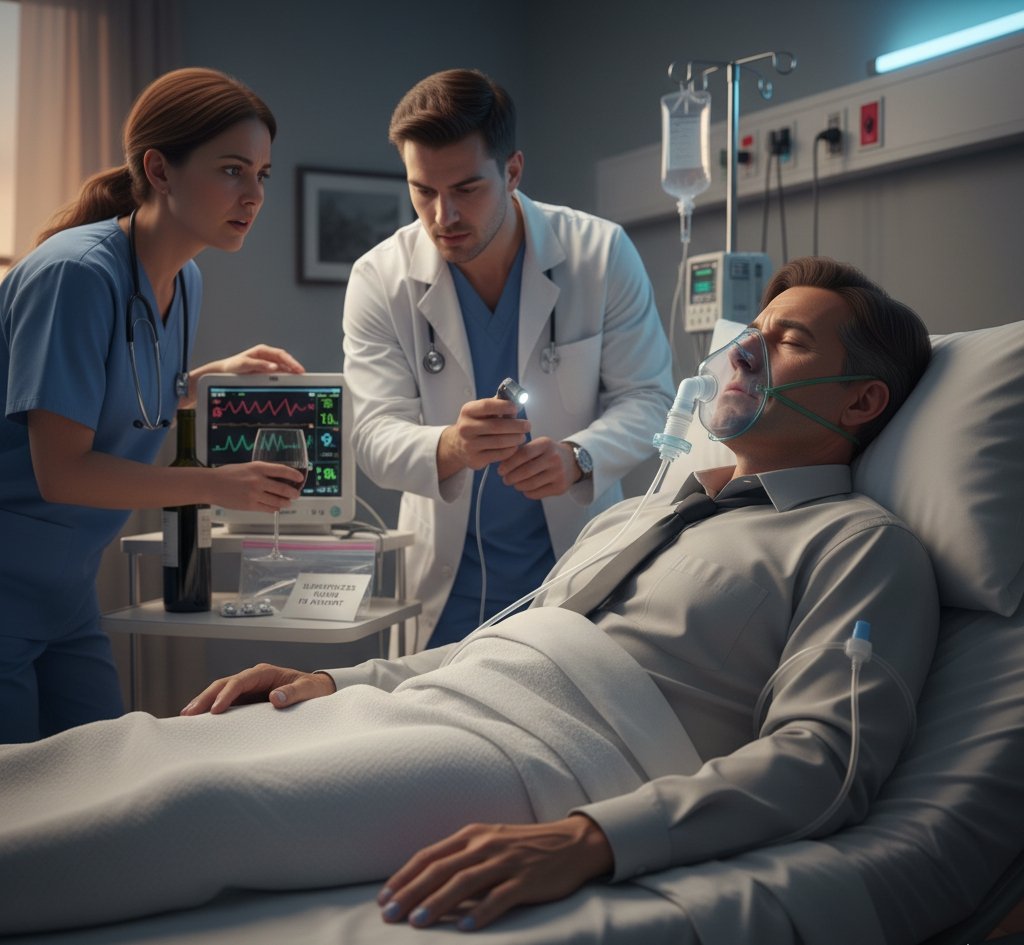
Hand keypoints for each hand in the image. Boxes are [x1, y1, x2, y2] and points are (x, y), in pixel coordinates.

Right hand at [180, 662, 335, 715]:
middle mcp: (253, 679)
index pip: (240, 681)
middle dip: (206, 698)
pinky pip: (225, 705)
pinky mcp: (246, 702)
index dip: (227, 694)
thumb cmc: (314, 690)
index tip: (216, 709)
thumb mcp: (309, 690)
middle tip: (189, 714)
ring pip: (220, 693)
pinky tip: (199, 722)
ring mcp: (248, 691)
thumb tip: (275, 698)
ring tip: (186, 718)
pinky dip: (211, 711)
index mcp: (265, 673)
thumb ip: (294, 693)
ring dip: (204, 704)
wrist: (318, 692)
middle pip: (224, 684)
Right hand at [208, 461, 304, 511]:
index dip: (294, 475)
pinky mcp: (250, 505)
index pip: (282, 471)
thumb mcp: (248, 467)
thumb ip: (262, 471)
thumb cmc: (228, 474)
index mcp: (258, 468)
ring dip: (285, 503)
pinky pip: (268, 508)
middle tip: (296, 494)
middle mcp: (258, 481)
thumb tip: (279, 477)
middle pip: (283, 489)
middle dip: (293, 493)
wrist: (212, 484)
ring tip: (287, 503)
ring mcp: (254, 494)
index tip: (300, 478)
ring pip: (277, 501)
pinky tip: (275, 507)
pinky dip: (274, 508)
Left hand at [218, 344, 304, 374]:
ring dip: (291, 372)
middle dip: (294, 366)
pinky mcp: (266, 372)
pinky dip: (285, 377)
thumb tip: (274, 367)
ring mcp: (267, 365)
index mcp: (262, 351)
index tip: (297, 368)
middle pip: (284, 360)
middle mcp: (266, 357)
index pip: (281, 354)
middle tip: (302, 374)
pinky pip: (279, 374)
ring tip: (298, 378)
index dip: (291, 361)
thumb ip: (259, 365)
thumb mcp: (244, 364)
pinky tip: (290, 381)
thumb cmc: (232, 366)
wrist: (224, 373)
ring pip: (283, 367)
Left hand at [377, 816, 612, 931]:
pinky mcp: (527, 880)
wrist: (572, 842)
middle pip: (441, 869)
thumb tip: (425, 882)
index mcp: (473, 834)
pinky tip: (465, 928)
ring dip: (438, 903)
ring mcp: (507, 862)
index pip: (430, 856)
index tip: (384, 897)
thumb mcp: (490, 841)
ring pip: (465, 882)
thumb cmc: (524, 846)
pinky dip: (482, 913)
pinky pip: (500, 898)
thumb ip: (461, 857)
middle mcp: (486, 845)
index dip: (405, 876)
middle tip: (389, 914)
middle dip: (411, 892)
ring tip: (417, 922)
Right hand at [437, 396, 530, 480]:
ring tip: (522, 436)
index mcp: (467, 411)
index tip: (516, 408)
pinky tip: (514, 446)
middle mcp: (466, 428)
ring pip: (500, 442)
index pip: (487, 406)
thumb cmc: (475, 424)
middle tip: (527, 425)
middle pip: (497, 426)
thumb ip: (496, 405)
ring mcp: (469, 445)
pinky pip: (499, 454)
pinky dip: (511, 450)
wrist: (458, 445)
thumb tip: (517, 400)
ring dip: (516, 439)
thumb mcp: (480, 411)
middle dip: (516, 426)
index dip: (504, 406)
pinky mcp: (476, 459)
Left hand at [496, 437, 577, 498]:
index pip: (523, 454)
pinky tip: (525, 488)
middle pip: (525, 471)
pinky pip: (537, 493)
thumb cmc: (548, 453)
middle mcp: (554, 458)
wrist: (572, 462)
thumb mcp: (538, 445)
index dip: (508, 464)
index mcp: (545, 444)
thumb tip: (501, 464)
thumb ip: (521, 452)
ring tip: (514, 483)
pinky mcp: (559, 487)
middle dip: (511, 477)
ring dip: (518, 486)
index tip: (500, 470)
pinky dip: (527, 492)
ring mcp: (558, 473)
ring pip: (530, 484)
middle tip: (505, 479)